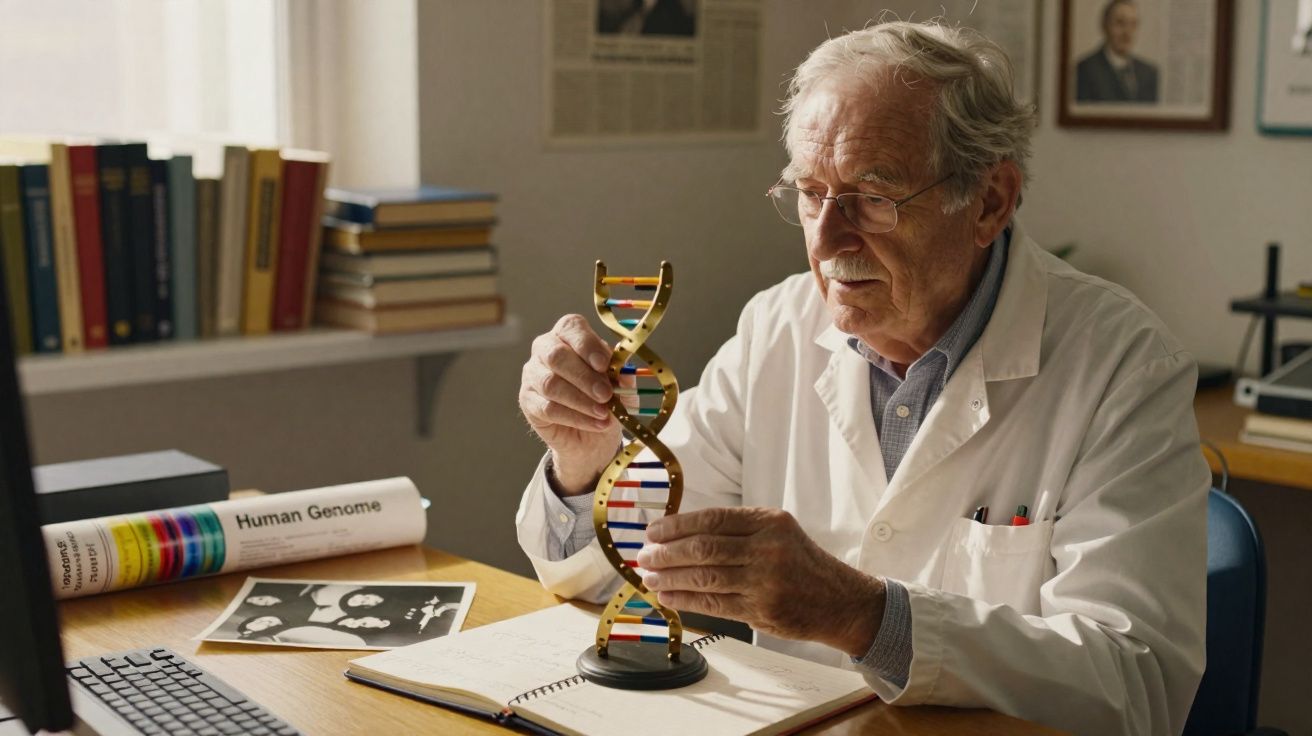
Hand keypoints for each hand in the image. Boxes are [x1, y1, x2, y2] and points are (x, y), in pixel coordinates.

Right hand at [519, 315, 622, 494]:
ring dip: (581, 400)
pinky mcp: (527, 400)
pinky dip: (576, 418)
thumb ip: (622, 376)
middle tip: (605, 394)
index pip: (571, 328)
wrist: (592, 434)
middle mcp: (545, 349)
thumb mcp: (621, 386)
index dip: (587, 344)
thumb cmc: (605, 399)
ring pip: (550, 384)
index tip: (604, 364)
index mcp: (568, 335)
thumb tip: (625, 371)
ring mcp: (533, 374)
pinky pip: (548, 408)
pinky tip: (595, 424)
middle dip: (584, 376)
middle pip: (557, 356)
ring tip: (603, 412)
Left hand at [636, 507, 885, 656]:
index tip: (653, 532)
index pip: (712, 519)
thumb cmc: (800, 563)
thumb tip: (679, 534)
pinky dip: (685, 599)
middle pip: (704, 548)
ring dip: (670, 578)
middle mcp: (768, 548)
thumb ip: (737, 530)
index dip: (677, 526)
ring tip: (650, 578)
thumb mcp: (777, 532)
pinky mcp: (762, 610)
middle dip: (667, 553)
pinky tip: (668, 596)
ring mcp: (766, 581)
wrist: (839, 600)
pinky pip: (714, 604)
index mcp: (769, 522)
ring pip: (704, 577)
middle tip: (645, 556)